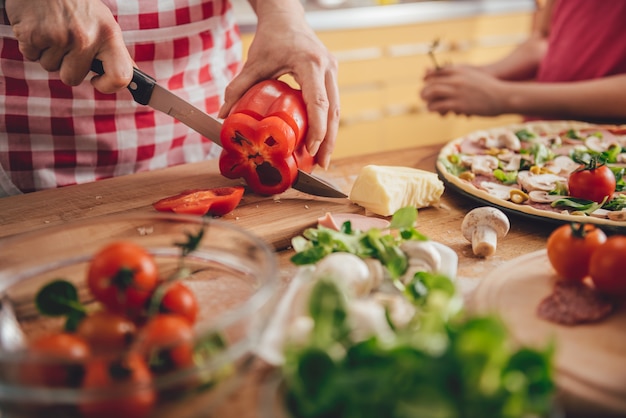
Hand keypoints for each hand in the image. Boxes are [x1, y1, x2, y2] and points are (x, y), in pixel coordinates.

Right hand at [5, 0, 132, 92]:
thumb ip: (114, 52)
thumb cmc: (77, 5)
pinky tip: (38, 25)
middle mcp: (85, 37)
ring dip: (48, 52)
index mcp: (109, 34)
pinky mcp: (33, 34)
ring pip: (50, 67)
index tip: (97, 80)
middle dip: (65, 65)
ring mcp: (58, 36)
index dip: (109, 86)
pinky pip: (30, 56)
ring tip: (51, 28)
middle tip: (65, 40)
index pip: (121, 76)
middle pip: (72, 78)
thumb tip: (131, 79)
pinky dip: (31, 44)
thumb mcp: (103, 23)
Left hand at [218, 3, 338, 168]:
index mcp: (310, 63)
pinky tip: (320, 141)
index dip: (317, 128)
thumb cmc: (272, 37)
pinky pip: (333, 104)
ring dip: (331, 135)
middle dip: (329, 140)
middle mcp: (327, 68)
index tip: (311, 149)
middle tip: (322, 164)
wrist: (286, 17)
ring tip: (323, 158)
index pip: (319, 101)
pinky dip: (327, 124)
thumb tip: (223, 115)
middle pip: (334, 111)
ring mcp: (332, 72)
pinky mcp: (331, 76)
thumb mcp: (254, 62)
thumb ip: (239, 87)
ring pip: (337, 110)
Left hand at [420, 65, 508, 116]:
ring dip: (427, 100)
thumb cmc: (489, 87)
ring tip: (428, 105)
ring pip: (432, 94)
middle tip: (422, 96)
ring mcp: (456, 91)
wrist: (503, 96)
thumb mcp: (473, 75)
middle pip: (431, 83)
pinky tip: (434, 110)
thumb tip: (449, 77)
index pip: (436, 72)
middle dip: (424, 91)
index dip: (427, 78)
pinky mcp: (458, 104)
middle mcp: (455, 79)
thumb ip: (459, 74)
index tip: (425, 83)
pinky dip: (433, 108)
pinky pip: (438, 106)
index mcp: (459, 70)